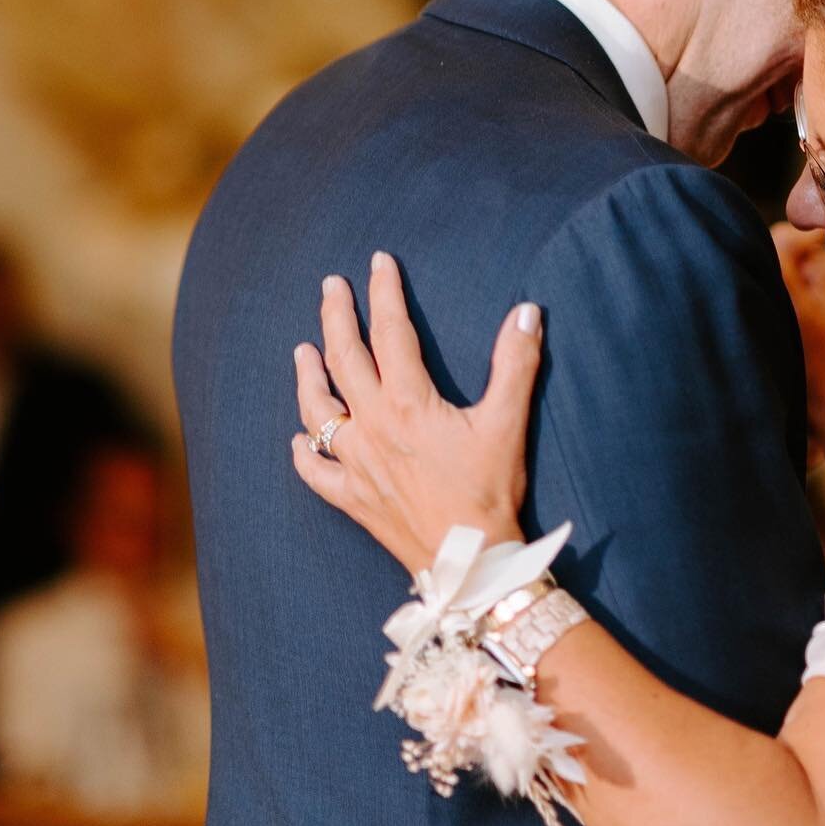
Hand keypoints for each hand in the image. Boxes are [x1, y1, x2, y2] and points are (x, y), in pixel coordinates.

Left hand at [291, 251, 542, 575]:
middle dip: (336, 317)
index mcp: (409, 402)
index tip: (379, 263)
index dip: (385, 293)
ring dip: (308, 376)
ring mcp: (357, 464)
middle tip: (331, 286)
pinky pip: (317, 472)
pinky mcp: (353, 499)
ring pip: (319, 410)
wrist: (469, 563)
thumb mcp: (508, 423)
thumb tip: (527, 311)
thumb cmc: (489, 492)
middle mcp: (374, 427)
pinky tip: (297, 439)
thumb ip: (516, 363)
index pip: (391, 333)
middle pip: (344, 359)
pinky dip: (304, 452)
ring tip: (302, 350)